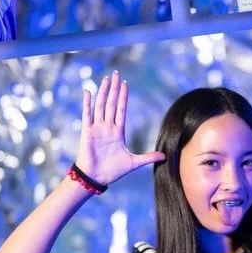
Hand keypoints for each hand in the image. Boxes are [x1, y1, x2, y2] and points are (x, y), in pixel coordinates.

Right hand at [74, 70, 164, 186]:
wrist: (95, 179)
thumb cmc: (112, 171)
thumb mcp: (133, 162)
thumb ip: (148, 157)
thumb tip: (164, 156)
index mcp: (118, 131)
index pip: (121, 109)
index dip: (123, 96)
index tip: (125, 84)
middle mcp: (107, 126)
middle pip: (111, 103)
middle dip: (114, 88)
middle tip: (116, 73)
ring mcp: (97, 128)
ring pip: (101, 105)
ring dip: (103, 91)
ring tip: (105, 79)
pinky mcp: (87, 132)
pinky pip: (87, 114)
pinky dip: (87, 103)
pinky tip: (88, 91)